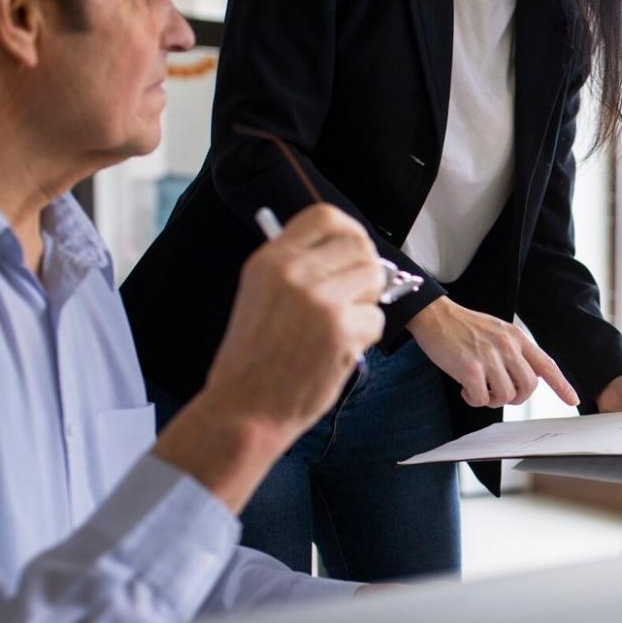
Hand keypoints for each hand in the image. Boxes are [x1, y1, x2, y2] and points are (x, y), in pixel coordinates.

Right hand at [156, 205, 384, 512]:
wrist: (246, 406)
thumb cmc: (255, 356)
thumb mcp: (260, 294)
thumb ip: (296, 267)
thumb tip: (341, 249)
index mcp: (271, 259)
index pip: (326, 217)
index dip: (348, 232)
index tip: (351, 251)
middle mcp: (296, 272)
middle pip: (360, 245)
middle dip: (365, 269)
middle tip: (353, 295)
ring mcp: (321, 300)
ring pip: (374, 278)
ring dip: (366, 303)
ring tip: (340, 325)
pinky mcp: (342, 330)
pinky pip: (375, 319)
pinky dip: (364, 336)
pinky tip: (337, 349)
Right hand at [407, 298, 577, 408]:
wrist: (436, 316)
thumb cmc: (466, 327)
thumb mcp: (499, 331)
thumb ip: (515, 351)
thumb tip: (528, 377)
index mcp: (517, 337)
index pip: (546, 365)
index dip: (562, 385)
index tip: (572, 400)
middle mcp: (507, 347)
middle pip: (528, 387)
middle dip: (516, 397)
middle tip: (498, 393)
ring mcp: (489, 357)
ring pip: (506, 396)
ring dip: (492, 399)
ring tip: (478, 388)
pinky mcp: (470, 368)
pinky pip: (481, 399)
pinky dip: (473, 400)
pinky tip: (464, 389)